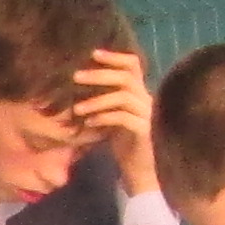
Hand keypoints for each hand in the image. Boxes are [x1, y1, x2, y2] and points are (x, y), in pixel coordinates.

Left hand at [70, 48, 157, 198]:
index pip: (133, 65)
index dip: (115, 57)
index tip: (93, 53)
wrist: (140, 171)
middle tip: (76, 76)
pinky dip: (103, 118)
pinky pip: (123, 118)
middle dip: (100, 74)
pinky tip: (89, 123)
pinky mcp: (144, 131)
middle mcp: (146, 100)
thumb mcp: (111, 117)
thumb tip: (78, 83)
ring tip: (77, 108)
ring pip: (123, 97)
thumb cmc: (124, 143)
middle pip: (126, 77)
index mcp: (139, 93)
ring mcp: (147, 115)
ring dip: (97, 100)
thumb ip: (103, 101)